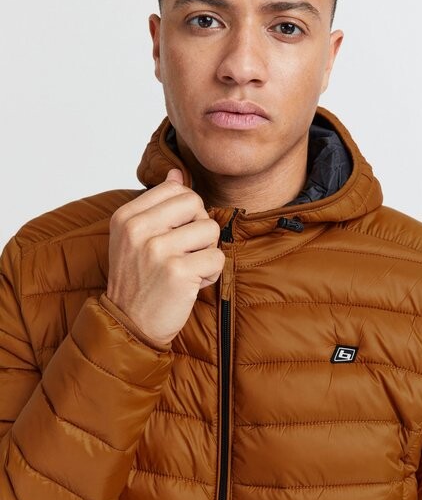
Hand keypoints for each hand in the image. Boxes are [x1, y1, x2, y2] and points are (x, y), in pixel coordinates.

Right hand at [106, 169, 224, 345]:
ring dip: (206, 253)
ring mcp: (157, 250)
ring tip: (185, 270)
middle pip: (196, 204)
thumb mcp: (136, 238)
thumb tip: (177, 174)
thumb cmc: (139, 281)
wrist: (129, 325)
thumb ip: (157, 204)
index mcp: (126, 216)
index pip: (176, 190)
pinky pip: (217, 257)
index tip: (172, 238)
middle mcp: (138, 229)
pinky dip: (210, 274)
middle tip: (183, 254)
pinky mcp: (178, 271)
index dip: (185, 214)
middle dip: (199, 229)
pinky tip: (190, 285)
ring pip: (210, 229)